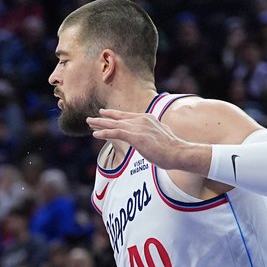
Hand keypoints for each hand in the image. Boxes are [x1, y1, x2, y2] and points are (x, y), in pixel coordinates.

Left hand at [86, 109, 201, 172]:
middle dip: (103, 118)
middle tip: (91, 119)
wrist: (178, 152)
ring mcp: (138, 127)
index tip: (104, 113)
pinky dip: (104, 133)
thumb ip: (156, 133)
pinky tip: (95, 135)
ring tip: (89, 123)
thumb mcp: (162, 137)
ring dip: (100, 124)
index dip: (114, 115)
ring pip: (114, 123)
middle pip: (118, 117)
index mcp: (148, 118)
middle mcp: (142, 120)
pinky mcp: (135, 136)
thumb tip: (157, 135)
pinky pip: (115, 132)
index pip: (127, 116)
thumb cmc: (172, 149)